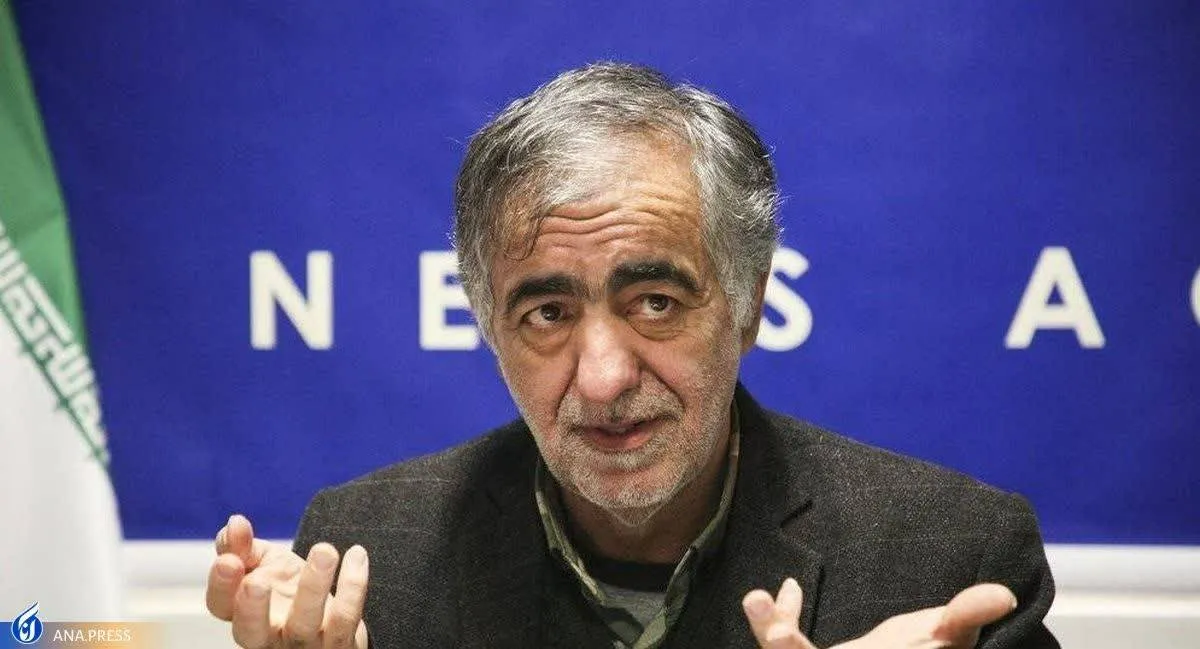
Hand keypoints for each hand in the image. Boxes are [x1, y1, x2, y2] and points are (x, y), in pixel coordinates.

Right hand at [205, 514, 369, 648]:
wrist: (334, 622)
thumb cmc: (290, 592)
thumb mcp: (263, 565)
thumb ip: (243, 545)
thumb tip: (234, 524)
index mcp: (243, 614)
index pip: (221, 606)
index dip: (221, 584)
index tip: (229, 559)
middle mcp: (269, 637)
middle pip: (252, 633)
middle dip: (251, 610)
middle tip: (256, 583)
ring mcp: (304, 645)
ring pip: (305, 624)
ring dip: (314, 586)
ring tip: (324, 551)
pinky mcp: (339, 645)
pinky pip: (345, 618)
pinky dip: (353, 585)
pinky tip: (356, 555)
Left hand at [742, 578, 1016, 647]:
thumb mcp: (950, 641)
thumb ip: (965, 616)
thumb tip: (1002, 593)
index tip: (777, 633)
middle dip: (778, 643)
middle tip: (761, 613)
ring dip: (769, 625)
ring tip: (755, 597)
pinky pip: (788, 638)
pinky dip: (784, 615)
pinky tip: (789, 587)